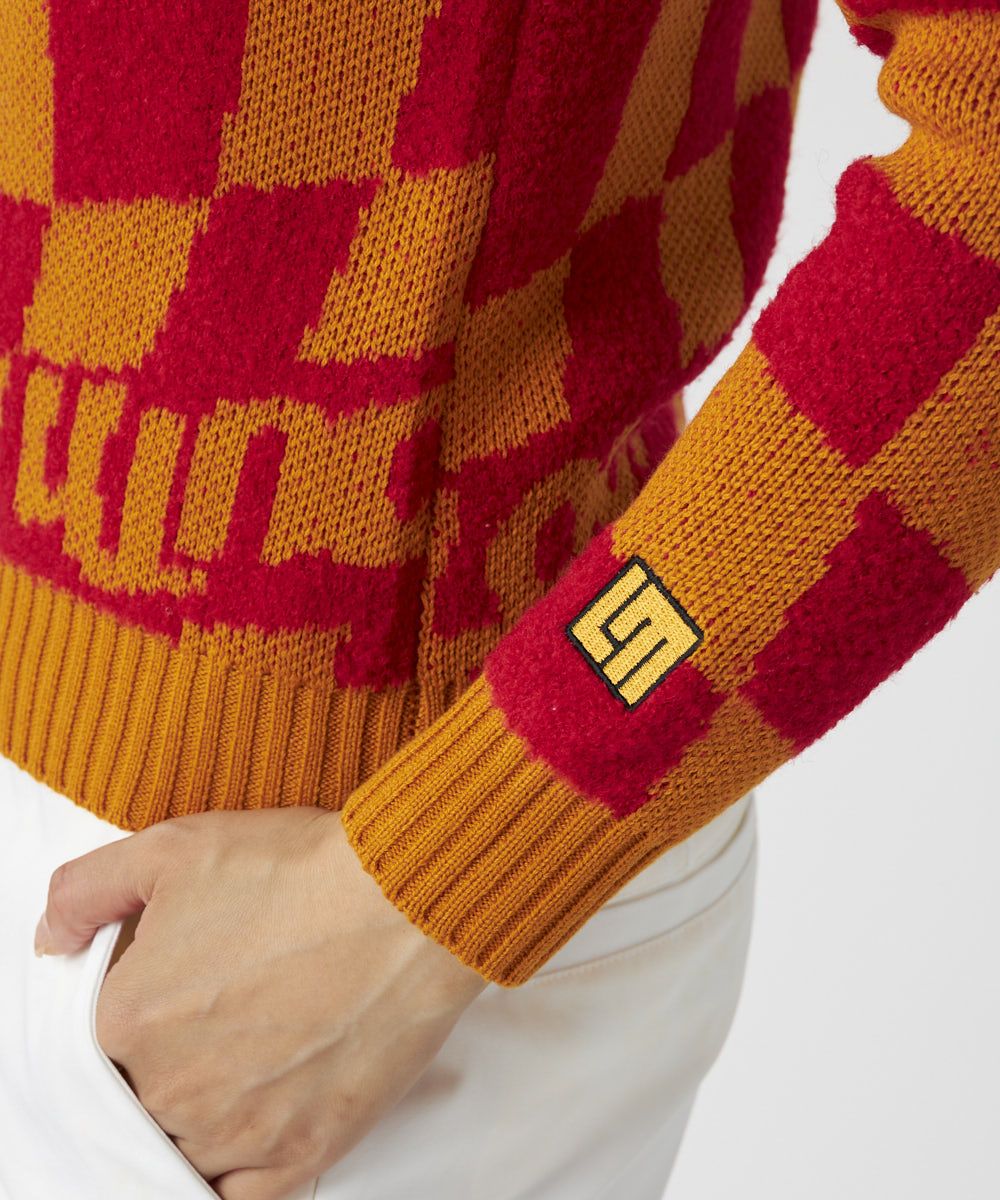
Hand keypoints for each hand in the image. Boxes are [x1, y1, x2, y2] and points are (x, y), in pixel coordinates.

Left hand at [33, 806, 487, 1199]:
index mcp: (128, 1019)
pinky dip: (237, 1172)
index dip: (142, 1011)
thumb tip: (51, 944)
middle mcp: (172, 1088)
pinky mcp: (301, 1153)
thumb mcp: (175, 847)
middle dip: (176, 1058)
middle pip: (145, 1096)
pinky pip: (239, 1197)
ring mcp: (238, 1130)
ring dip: (208, 1111)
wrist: (404, 902)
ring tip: (253, 1055)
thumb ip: (87, 891)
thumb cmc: (299, 871)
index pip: (103, 1042)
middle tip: (228, 1011)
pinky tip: (254, 1125)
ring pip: (188, 1147)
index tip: (182, 990)